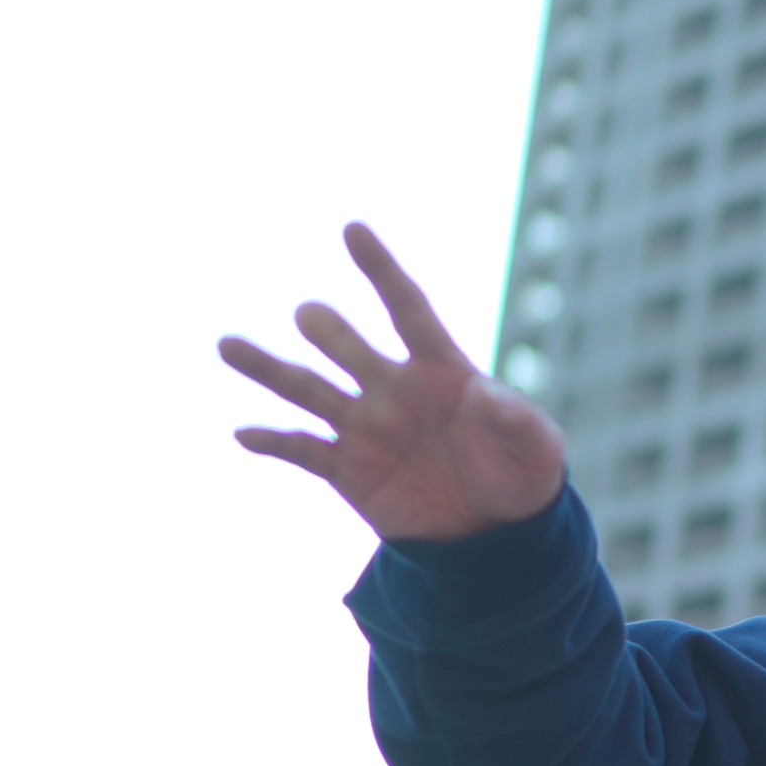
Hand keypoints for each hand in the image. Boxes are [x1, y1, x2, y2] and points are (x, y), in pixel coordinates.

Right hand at [219, 223, 566, 542]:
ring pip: (308, 390)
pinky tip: (242, 434)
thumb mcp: (538, 450)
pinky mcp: (347, 470)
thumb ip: (518, 418)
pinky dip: (273, 442)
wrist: (495, 535)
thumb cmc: (522, 477)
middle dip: (331, 332)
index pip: (408, 308)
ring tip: (228, 345)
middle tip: (311, 315)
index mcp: (442, 369)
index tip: (353, 230)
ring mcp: (366, 427)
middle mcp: (394, 388)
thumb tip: (486, 392)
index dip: (381, 270)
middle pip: (351, 349)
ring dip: (268, 369)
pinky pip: (301, 451)